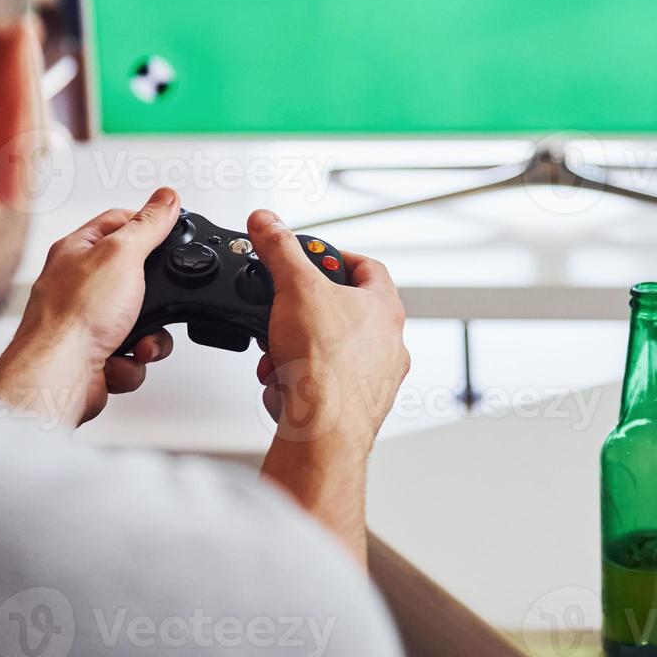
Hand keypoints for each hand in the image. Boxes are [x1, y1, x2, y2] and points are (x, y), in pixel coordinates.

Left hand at [0, 188, 181, 428]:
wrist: (58, 378)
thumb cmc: (72, 317)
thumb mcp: (122, 255)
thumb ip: (148, 226)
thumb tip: (166, 198)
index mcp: (78, 251)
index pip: (118, 223)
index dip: (147, 223)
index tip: (171, 229)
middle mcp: (80, 285)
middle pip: (137, 278)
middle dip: (156, 297)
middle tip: (157, 300)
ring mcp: (88, 322)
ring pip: (141, 322)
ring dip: (150, 337)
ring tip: (139, 340)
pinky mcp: (97, 356)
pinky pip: (132, 355)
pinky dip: (132, 363)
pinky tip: (118, 360)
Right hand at [248, 209, 409, 563]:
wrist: (324, 434)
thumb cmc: (327, 368)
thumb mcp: (295, 289)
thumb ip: (280, 250)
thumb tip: (268, 222)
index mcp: (385, 309)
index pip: (367, 267)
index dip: (336, 256)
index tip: (313, 256)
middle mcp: (389, 345)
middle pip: (344, 312)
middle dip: (304, 313)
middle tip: (283, 313)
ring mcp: (375, 380)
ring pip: (330, 352)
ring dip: (296, 350)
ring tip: (277, 356)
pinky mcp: (356, 409)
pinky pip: (322, 386)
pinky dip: (299, 382)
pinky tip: (281, 386)